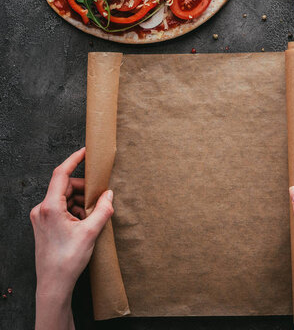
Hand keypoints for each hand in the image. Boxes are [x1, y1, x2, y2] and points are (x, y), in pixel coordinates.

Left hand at [30, 148, 113, 329]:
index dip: (74, 160)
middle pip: (66, 187)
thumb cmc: (68, 260)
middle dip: (85, 190)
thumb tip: (109, 195)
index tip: (86, 152)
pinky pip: (62, 209)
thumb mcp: (91, 232)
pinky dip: (75, 211)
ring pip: (65, 198)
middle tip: (101, 199)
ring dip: (81, 202)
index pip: (61, 174)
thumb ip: (103, 210)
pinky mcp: (44, 225)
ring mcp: (41, 217)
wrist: (54, 284)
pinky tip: (85, 223)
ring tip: (93, 217)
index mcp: (50, 207)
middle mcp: (41, 209)